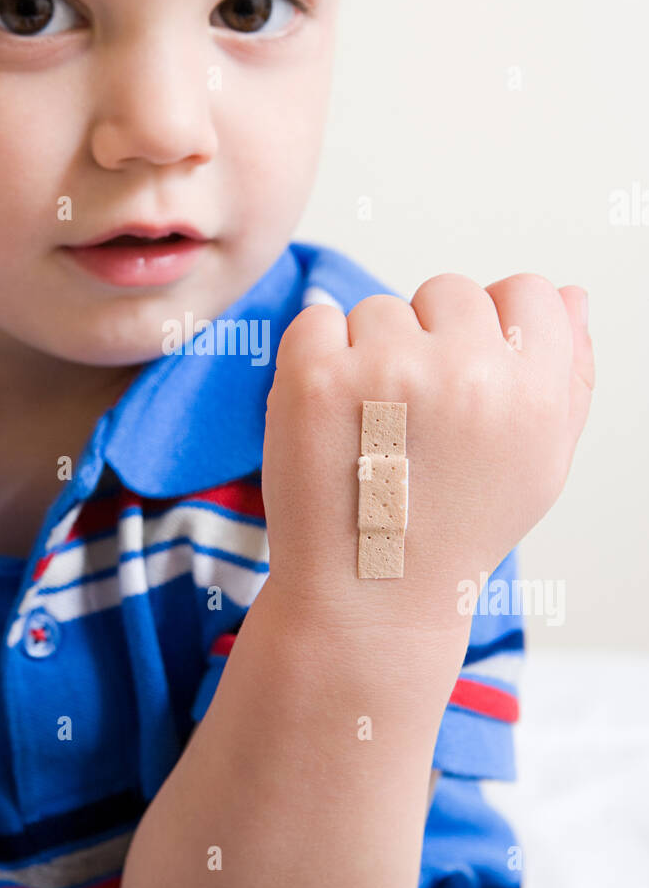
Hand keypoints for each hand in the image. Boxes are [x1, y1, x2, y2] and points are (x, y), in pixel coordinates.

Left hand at [261, 274, 593, 623]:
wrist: (367, 597)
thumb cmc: (453, 530)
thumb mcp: (540, 464)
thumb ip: (569, 374)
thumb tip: (573, 294)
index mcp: (532, 393)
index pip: (527, 290)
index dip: (494, 328)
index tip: (466, 379)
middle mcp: (467, 374)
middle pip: (449, 291)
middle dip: (430, 340)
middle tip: (414, 421)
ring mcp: (386, 371)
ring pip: (380, 308)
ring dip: (370, 355)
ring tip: (373, 433)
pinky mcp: (315, 378)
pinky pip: (316, 319)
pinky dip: (315, 359)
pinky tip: (330, 420)